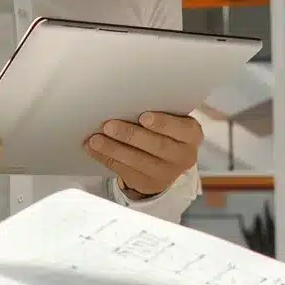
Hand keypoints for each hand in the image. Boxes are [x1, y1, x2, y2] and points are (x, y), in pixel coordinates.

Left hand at [85, 112, 201, 198]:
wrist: (167, 162)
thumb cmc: (165, 131)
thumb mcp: (172, 121)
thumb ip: (159, 112)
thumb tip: (125, 101)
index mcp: (191, 135)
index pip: (181, 129)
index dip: (163, 124)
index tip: (143, 116)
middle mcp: (183, 156)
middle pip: (157, 146)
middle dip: (130, 135)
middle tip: (109, 125)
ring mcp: (166, 173)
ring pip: (138, 161)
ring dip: (113, 149)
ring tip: (95, 139)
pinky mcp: (147, 183)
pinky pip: (124, 171)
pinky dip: (106, 158)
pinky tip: (93, 148)